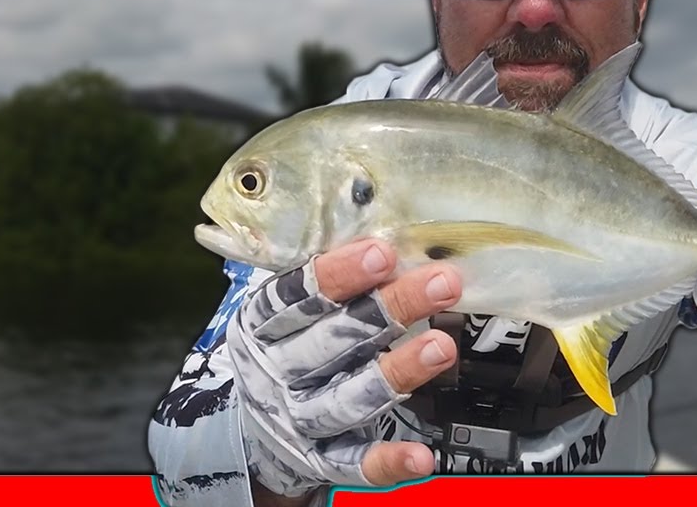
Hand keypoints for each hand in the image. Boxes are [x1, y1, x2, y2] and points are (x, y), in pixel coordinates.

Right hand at [226, 238, 461, 499]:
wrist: (253, 428)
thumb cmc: (287, 345)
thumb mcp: (287, 309)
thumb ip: (330, 277)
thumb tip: (395, 234)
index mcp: (261, 324)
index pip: (296, 296)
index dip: (339, 274)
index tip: (382, 252)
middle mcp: (276, 372)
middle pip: (333, 339)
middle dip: (390, 309)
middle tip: (442, 283)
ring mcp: (297, 418)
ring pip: (348, 398)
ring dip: (398, 371)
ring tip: (443, 347)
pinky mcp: (319, 459)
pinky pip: (354, 462)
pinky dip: (387, 460)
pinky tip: (421, 455)